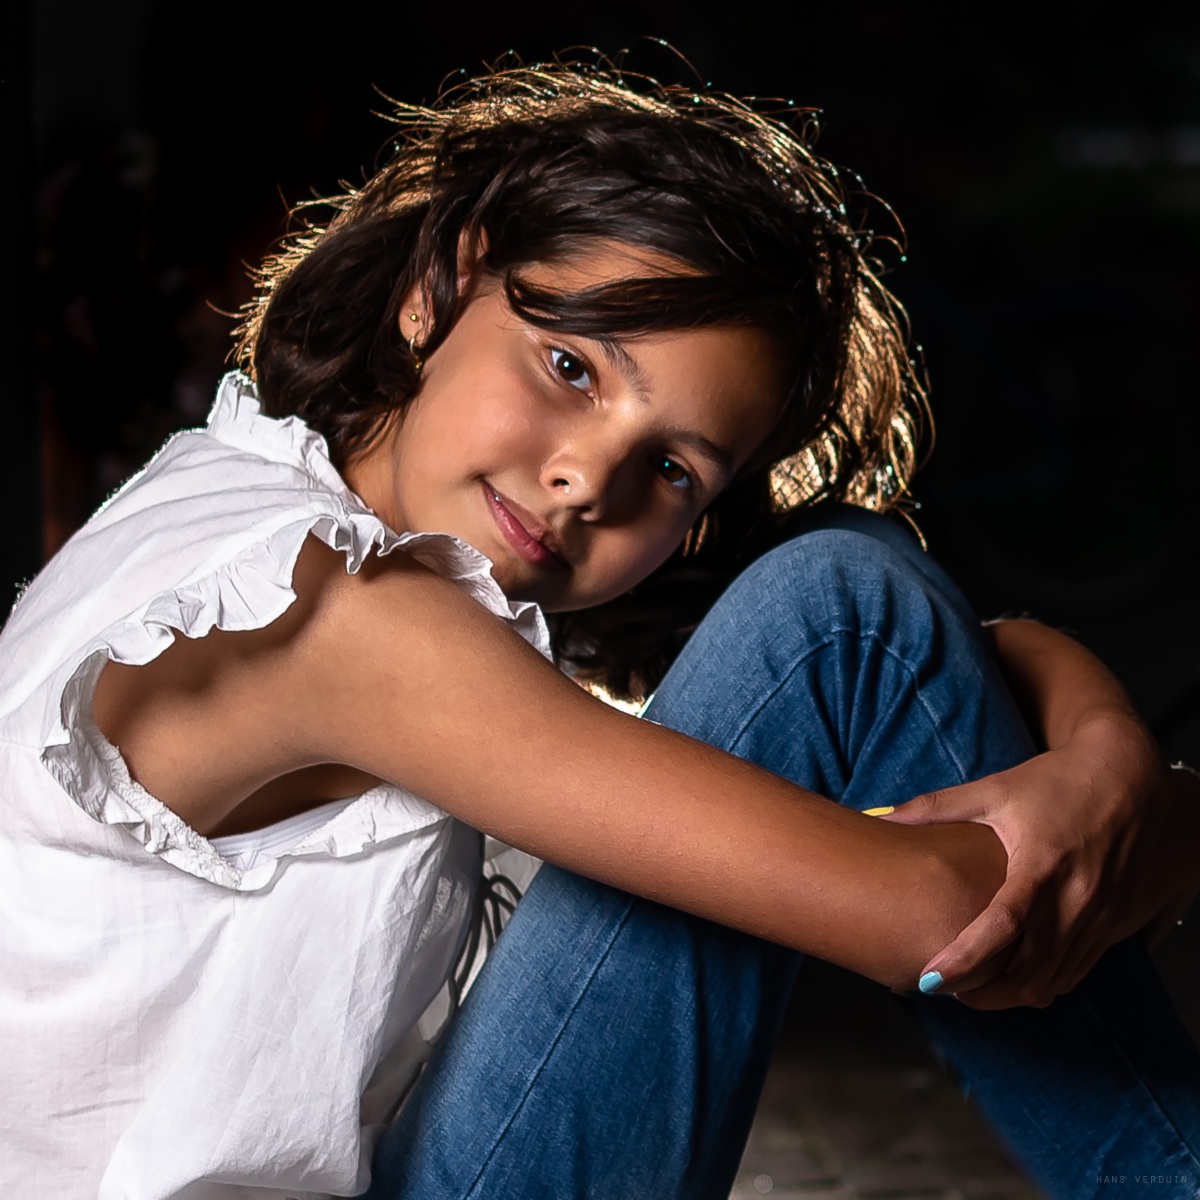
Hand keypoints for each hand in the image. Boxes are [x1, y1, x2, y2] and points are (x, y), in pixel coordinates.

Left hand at [885, 715, 1199, 1008]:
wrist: (1131, 777)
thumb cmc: (1057, 780)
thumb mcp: (995, 789)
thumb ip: (935, 807)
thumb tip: (880, 814)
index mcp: (1042, 864)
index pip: (1001, 927)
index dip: (965, 959)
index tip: (929, 979)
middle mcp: (1077, 898)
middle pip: (1030, 972)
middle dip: (983, 993)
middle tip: (942, 989)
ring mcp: (1101, 916)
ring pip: (1055, 981)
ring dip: (1011, 994)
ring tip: (970, 990)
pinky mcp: (1116, 925)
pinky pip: (1078, 972)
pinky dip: (1044, 983)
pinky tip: (1014, 978)